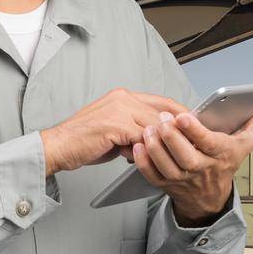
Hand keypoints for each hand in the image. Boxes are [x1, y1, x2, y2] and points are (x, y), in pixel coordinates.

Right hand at [40, 89, 189, 175]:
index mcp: (123, 96)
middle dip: (179, 128)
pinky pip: (142, 136)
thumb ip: (136, 130)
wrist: (58, 147)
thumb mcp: (116, 131)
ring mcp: (119, 109)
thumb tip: (156, 139)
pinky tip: (147, 156)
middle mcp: (123, 98)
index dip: (180, 114)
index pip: (161, 102)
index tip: (194, 126)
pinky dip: (147, 148)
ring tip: (174, 153)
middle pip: (162, 111)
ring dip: (163, 141)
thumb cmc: (84, 142)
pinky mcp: (115, 124)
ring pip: (154, 125)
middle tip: (193, 142)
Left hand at [133, 102, 252, 224]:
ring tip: (148, 130)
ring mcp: (183, 178)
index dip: (194, 130)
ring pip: (167, 165)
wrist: (210, 196)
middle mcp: (201, 168)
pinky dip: (143, 162)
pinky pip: (153, 175)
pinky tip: (138, 146)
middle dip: (172, 137)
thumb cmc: (225, 164)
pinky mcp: (167, 184)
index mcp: (221, 154)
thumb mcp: (244, 144)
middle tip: (162, 119)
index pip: (208, 143)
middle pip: (185, 156)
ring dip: (155, 147)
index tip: (184, 116)